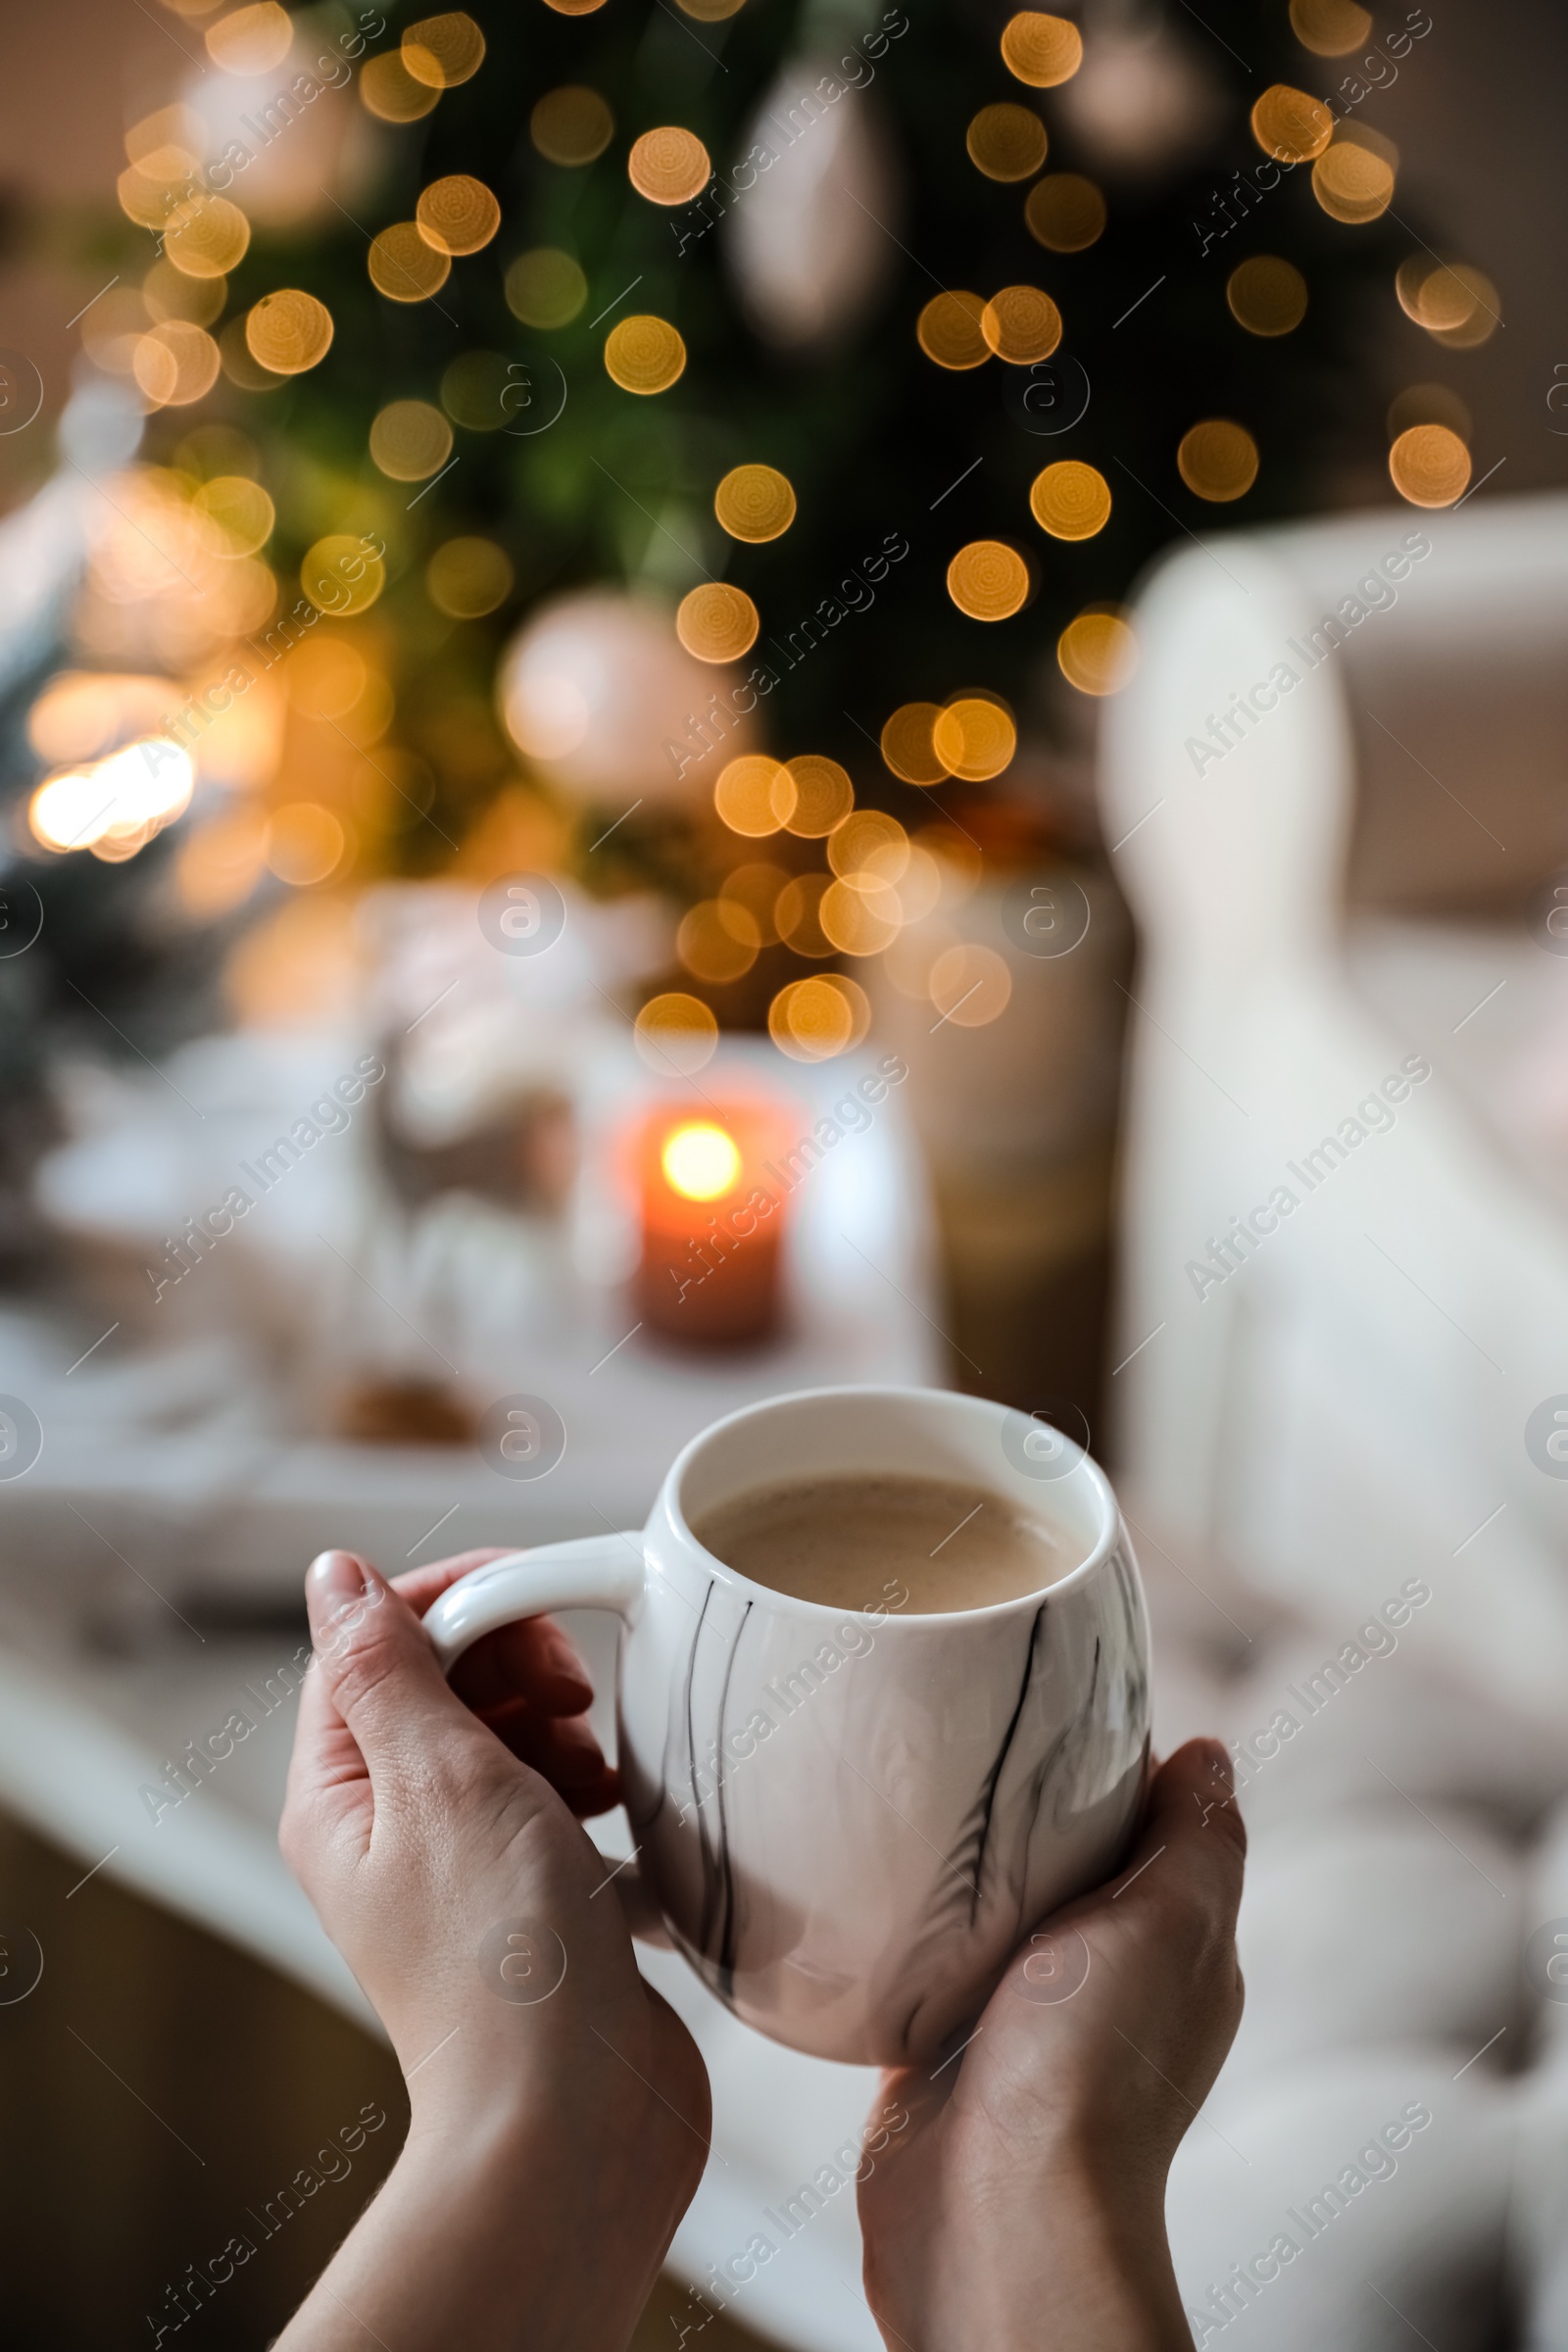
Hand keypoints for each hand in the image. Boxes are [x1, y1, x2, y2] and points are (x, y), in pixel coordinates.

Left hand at [276, 1547, 709, 2351]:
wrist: (576, 2118)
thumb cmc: (505, 1962)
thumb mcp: (440, 1779)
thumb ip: (388, 1667)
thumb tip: (333, 1574)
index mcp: (340, 1795)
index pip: (371, 1643)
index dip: (454, 1601)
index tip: (535, 1596)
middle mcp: (388, 1829)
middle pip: (442, 1681)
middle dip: (515, 1663)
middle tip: (571, 1696)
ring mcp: (461, 1868)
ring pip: (503, 1735)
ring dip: (558, 1724)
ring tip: (593, 1765)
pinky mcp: (529, 1901)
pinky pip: (552, 1799)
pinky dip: (589, 1783)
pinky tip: (617, 1807)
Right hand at [857, 1741, 1244, 2351]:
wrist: (992, 2209)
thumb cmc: (1089, 2069)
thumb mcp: (1171, 1922)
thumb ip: (1197, 1836)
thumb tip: (1209, 1753)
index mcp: (1174, 1947)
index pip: (1151, 1823)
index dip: (1112, 1758)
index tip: (1055, 1695)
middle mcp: (1101, 1979)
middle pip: (1065, 1856)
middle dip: (1024, 1800)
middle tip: (964, 1726)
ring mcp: (1018, 2014)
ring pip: (989, 1905)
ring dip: (957, 1861)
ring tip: (908, 1788)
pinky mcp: (939, 2041)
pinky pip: (921, 1958)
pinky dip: (903, 1922)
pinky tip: (868, 1881)